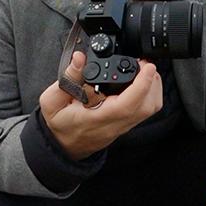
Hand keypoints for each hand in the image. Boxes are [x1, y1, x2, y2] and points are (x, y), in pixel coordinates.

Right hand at [39, 51, 162, 159]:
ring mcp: (123, 126)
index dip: (141, 85)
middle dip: (152, 82)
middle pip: (147, 107)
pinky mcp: (127, 125)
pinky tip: (140, 82)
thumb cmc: (59, 124)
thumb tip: (79, 58)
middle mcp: (114, 124)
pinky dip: (149, 94)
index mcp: (96, 118)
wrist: (63, 147)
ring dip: (154, 88)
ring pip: (150, 109)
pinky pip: (146, 111)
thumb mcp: (52, 100)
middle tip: (145, 64)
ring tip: (144, 71)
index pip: (126, 105)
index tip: (147, 66)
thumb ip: (67, 78)